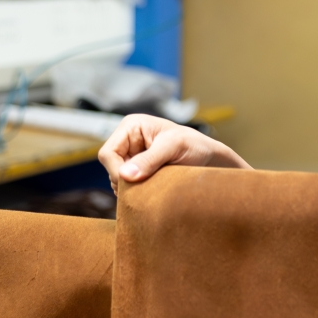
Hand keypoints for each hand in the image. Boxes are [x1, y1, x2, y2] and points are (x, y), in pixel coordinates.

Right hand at [98, 114, 251, 193]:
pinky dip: (136, 191)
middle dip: (125, 180)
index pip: (107, 153)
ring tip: (154, 185)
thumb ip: (150, 160)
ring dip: (131, 187)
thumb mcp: (174, 148)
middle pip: (110, 168)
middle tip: (147, 186)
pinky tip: (152, 189)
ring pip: (117, 179)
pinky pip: (128, 185)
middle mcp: (128, 140)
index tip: (134, 183)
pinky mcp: (138, 169)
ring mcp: (132, 155)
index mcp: (131, 126)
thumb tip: (125, 175)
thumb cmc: (196, 146)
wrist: (210, 159)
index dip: (116, 171)